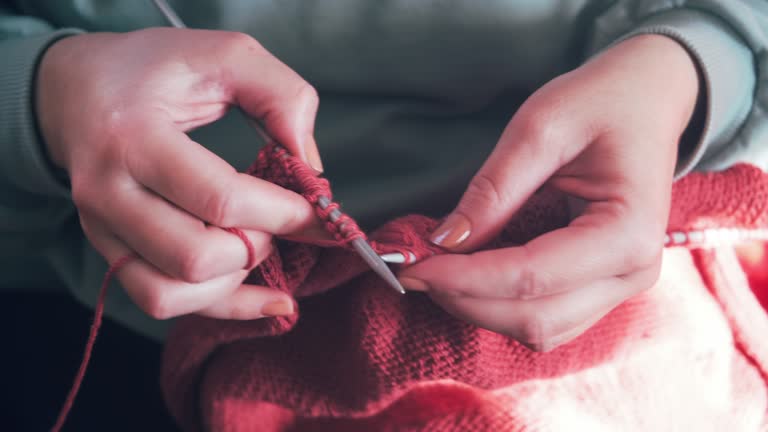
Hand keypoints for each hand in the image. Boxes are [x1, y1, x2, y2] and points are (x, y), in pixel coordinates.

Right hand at [37, 28, 322, 319]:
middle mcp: (107, 192)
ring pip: (172, 294)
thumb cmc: (154, 69)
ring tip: (259, 243)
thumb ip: (280, 97)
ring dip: (235, 280)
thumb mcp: (224, 55)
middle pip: (196, 257)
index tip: (318, 208)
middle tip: (277, 217)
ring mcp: (103, 229)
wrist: (75, 89)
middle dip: (258, 245)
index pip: (220, 199)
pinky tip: (273, 301)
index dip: (283, 213)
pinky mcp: (111, 252)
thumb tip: (311, 168)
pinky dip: (223, 307)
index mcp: (134, 137)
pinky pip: (162, 301)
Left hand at [399, 35, 699, 350]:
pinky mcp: (601, 286)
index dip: (464, 278)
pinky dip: (500, 304)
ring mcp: (620, 286)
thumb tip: (446, 241)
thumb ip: (494, 188)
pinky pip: (546, 316)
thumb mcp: (541, 127)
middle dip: (465, 300)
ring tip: (437, 270)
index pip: (531, 277)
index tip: (413, 266)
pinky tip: (468, 274)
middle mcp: (632, 273)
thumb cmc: (600, 102)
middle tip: (413, 270)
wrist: (647, 100)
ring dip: (479, 308)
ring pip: (539, 328)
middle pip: (535, 317)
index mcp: (628, 233)